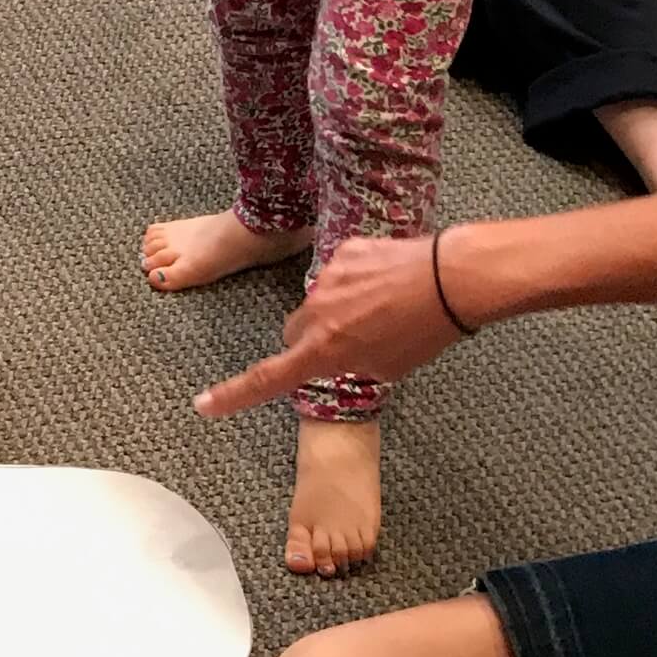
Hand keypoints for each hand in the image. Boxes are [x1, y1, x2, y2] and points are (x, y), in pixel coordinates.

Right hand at [195, 237, 462, 415]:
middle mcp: (317, 315)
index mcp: (325, 352)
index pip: (267, 379)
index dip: (233, 395)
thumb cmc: (427, 330)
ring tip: (384, 308)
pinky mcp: (343, 252)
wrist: (451, 278)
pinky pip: (338, 272)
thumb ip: (352, 364)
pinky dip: (356, 280)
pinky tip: (387, 282)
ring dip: (339, 309)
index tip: (205, 404)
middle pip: (294, 334)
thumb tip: (343, 353)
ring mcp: (327, 280)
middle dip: (312, 341)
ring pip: (318, 302)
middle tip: (351, 343)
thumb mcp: (389, 367)